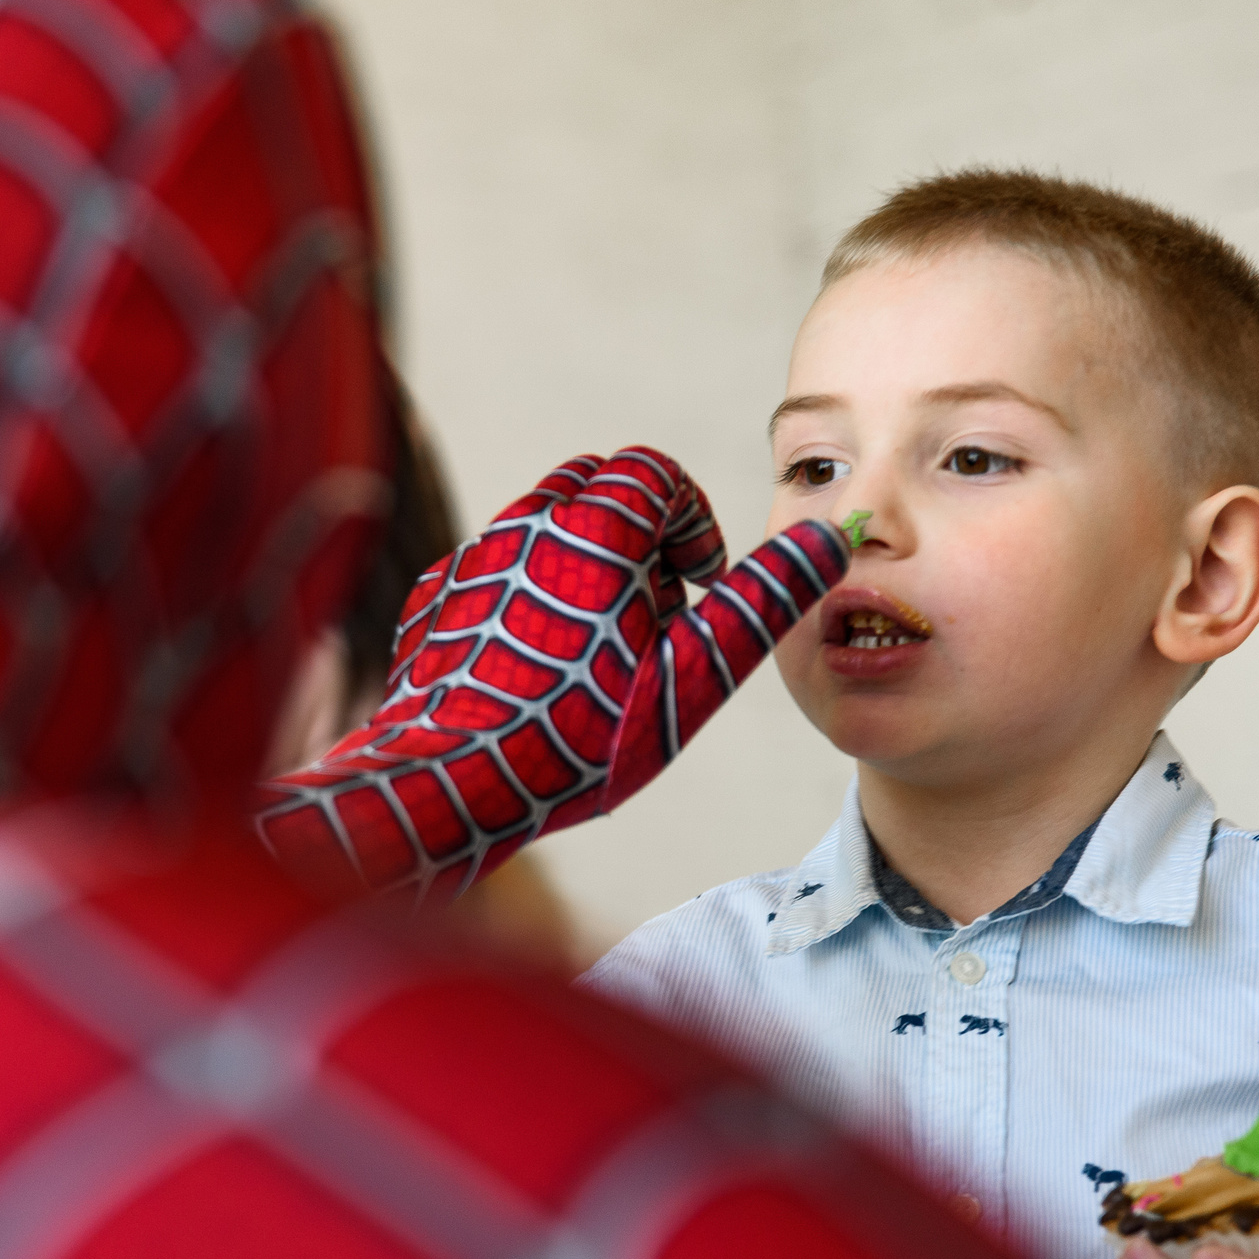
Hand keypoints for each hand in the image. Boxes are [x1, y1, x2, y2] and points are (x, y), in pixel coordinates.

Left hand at [257, 449, 846, 897]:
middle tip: (652, 616)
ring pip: (539, 527)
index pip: (654, 471)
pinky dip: (530, 597)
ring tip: (598, 652)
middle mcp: (521, 526)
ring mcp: (470, 561)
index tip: (697, 585)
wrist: (446, 787)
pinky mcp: (434, 599)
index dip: (691, 522)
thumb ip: (761, 601)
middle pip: (595, 486)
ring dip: (584, 566)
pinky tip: (537, 671)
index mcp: (591, 530)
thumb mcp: (691, 677)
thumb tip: (825, 537)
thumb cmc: (576, 738)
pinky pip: (495, 572)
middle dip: (637, 534)